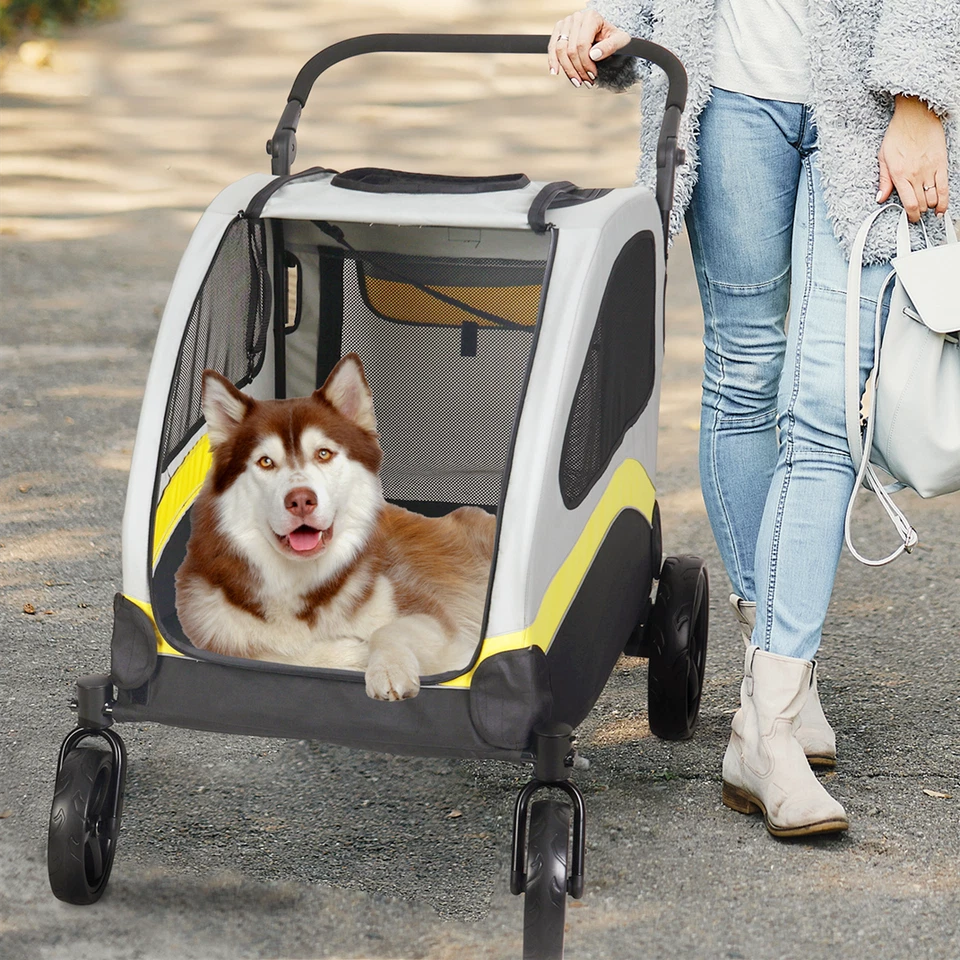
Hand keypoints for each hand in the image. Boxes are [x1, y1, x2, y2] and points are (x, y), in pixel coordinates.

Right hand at [548, 8, 630, 87]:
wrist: (605, 30)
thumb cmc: (612, 35)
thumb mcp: (620, 40)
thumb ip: (610, 46)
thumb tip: (594, 55)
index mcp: (591, 17)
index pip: (582, 44)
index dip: (586, 64)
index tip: (592, 75)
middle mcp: (576, 18)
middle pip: (571, 50)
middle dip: (578, 70)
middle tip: (586, 82)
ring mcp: (566, 23)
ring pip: (560, 50)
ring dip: (567, 69)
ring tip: (576, 81)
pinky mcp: (559, 30)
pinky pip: (552, 47)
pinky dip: (553, 61)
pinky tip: (555, 72)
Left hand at [877, 95, 948, 221]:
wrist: (915, 116)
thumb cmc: (898, 134)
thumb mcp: (883, 158)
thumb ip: (883, 180)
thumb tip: (880, 198)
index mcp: (900, 174)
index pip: (909, 203)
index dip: (911, 215)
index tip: (910, 218)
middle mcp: (916, 174)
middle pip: (922, 203)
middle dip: (920, 212)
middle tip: (917, 214)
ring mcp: (930, 169)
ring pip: (934, 197)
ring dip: (931, 207)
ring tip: (928, 210)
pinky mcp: (941, 163)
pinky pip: (945, 186)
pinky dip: (944, 199)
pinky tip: (941, 207)